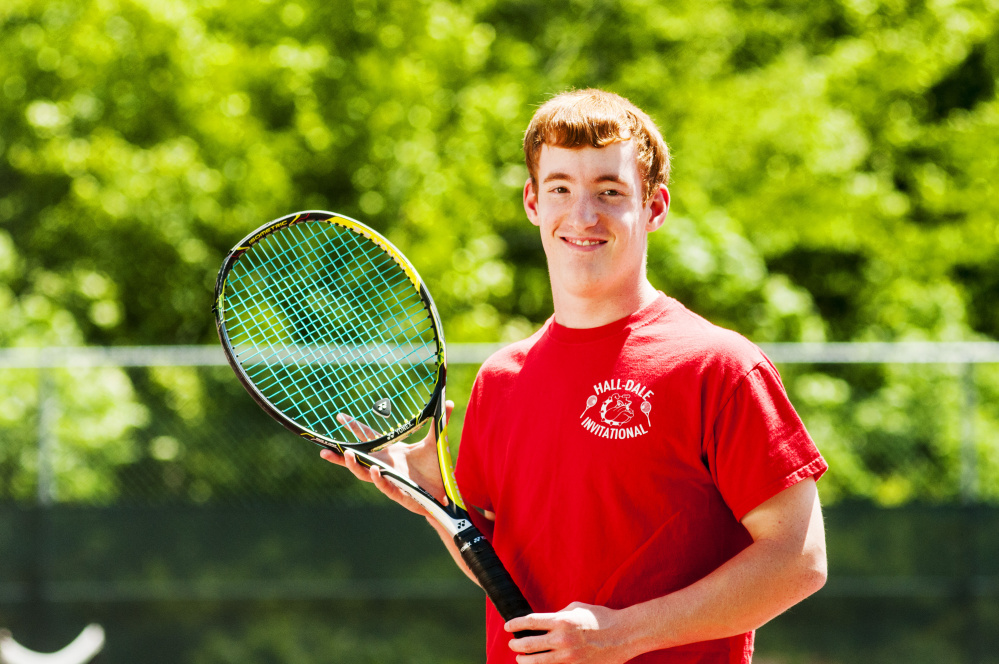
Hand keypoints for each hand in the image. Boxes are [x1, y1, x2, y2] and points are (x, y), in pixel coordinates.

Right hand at [319, 401, 453, 515]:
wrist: (444, 492)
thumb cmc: (434, 469)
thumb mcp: (435, 442)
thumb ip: (439, 422)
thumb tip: (447, 401)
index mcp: (389, 452)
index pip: (367, 438)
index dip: (354, 428)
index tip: (340, 416)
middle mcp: (384, 466)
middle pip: (357, 459)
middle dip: (340, 455)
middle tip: (324, 449)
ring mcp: (389, 479)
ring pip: (364, 474)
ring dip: (354, 465)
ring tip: (346, 455)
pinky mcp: (398, 492)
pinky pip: (384, 486)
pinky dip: (377, 479)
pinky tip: (373, 470)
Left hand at [505, 603, 638, 663]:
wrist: (624, 634)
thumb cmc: (601, 618)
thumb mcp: (577, 608)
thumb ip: (559, 614)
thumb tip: (546, 621)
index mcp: (561, 621)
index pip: (530, 622)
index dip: (515, 624)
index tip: (508, 626)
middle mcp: (562, 639)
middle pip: (529, 644)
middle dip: (516, 644)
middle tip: (512, 643)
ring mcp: (569, 657)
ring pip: (538, 661)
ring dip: (525, 660)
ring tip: (520, 657)